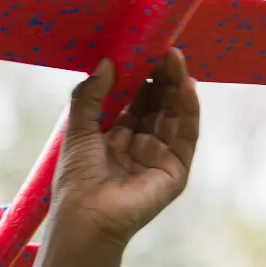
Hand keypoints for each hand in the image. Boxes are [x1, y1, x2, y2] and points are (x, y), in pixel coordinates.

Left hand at [52, 48, 200, 250]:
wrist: (86, 218)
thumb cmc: (76, 178)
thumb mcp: (79, 128)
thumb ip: (90, 95)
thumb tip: (107, 62)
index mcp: (116, 136)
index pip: (135, 99)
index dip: (141, 75)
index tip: (144, 49)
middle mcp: (140, 144)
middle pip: (158, 104)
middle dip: (162, 76)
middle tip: (164, 48)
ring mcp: (160, 157)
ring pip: (174, 115)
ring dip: (176, 86)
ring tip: (175, 58)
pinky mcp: (175, 170)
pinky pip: (187, 135)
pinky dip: (189, 109)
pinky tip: (186, 85)